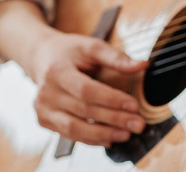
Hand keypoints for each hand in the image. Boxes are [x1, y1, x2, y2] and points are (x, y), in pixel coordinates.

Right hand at [29, 30, 148, 146]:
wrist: (42, 58)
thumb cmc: (70, 51)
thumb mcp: (92, 46)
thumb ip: (116, 57)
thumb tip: (143, 65)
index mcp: (57, 71)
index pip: (87, 90)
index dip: (111, 99)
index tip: (134, 105)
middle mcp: (46, 93)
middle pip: (84, 110)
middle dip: (114, 119)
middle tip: (138, 124)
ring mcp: (43, 109)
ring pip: (74, 128)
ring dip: (103, 134)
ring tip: (127, 134)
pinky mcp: (44, 121)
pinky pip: (69, 134)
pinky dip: (90, 139)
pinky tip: (109, 139)